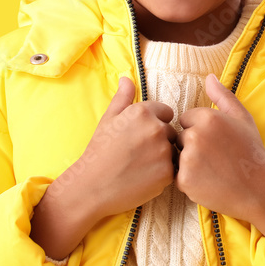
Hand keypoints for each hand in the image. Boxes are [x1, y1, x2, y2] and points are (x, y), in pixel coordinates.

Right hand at [32, 77, 177, 259]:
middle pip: (171, 132)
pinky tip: (144, 177)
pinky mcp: (167, 174)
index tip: (139, 136)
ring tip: (140, 166)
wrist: (91, 186)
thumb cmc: (99, 151)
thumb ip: (123, 98)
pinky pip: (174, 170)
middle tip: (137, 154)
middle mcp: (157, 129)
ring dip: (163, 158)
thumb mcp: (108, 119)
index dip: (154, 124)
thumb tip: (127, 78)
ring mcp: (164, 152)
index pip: (166, 113)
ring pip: (173, 151)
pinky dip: (162, 174)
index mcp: (144, 112)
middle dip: (159, 141)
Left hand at [176, 74, 264, 251]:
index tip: (216, 141)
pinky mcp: (184, 180)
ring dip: (189, 163)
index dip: (199, 130)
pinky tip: (208, 181)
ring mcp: (188, 159)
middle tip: (215, 157)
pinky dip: (189, 180)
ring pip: (177, 156)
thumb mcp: (242, 118)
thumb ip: (222, 95)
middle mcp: (195, 136)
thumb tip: (209, 77)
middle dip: (192, 146)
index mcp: (207, 118)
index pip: (186, 119)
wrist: (258, 188)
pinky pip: (177, 176)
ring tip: (212, 169)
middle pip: (180, 138)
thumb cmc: (251, 151)